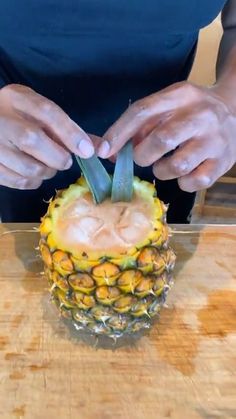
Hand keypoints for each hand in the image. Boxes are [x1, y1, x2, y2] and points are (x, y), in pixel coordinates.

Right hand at [0, 84, 93, 188]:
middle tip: (63, 160)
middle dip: (58, 157)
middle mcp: (1, 119)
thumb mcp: (39, 113)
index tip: (87, 151)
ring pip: (29, 167)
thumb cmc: (18, 119)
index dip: (69, 133)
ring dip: (47, 172)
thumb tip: (98, 148)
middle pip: (33, 140)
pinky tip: (32, 173)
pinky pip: (19, 182)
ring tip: (46, 165)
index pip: (45, 112)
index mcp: (17, 99)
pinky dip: (33, 182)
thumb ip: (68, 128)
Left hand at [98, 81, 235, 191]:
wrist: (235, 111)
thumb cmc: (191, 112)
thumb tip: (110, 152)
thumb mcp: (169, 105)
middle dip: (143, 155)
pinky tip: (184, 173)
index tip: (103, 151)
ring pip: (177, 166)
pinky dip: (182, 183)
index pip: (142, 111)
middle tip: (144, 157)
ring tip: (164, 166)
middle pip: (162, 140)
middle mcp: (201, 115)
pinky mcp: (223, 162)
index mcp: (181, 95)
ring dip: (161, 171)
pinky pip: (194, 182)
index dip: (118, 133)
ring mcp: (215, 140)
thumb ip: (140, 125)